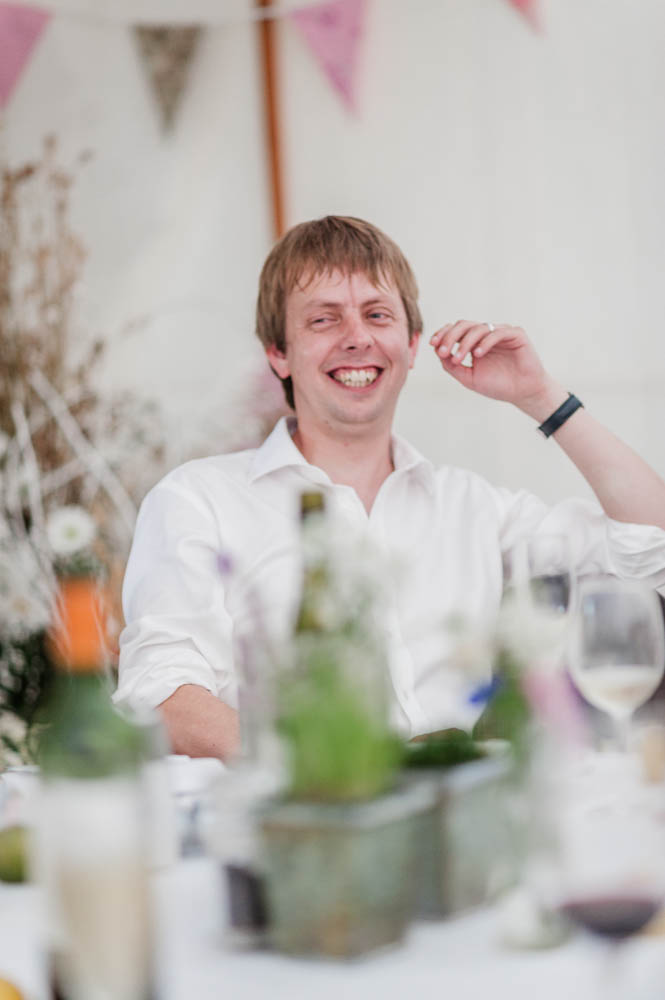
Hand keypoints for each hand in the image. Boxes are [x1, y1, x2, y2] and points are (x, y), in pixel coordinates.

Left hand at [429, 320, 564, 416]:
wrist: (523, 393)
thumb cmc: (498, 386)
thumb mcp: (469, 378)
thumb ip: (452, 366)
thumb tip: (437, 353)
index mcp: (475, 342)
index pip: (456, 330)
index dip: (443, 334)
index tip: (433, 344)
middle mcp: (487, 334)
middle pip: (464, 325)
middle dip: (450, 336)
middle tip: (442, 351)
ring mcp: (501, 333)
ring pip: (478, 328)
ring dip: (465, 342)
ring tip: (459, 358)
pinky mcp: (516, 334)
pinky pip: (498, 332)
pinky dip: (486, 341)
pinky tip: (478, 354)